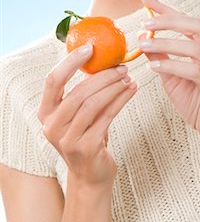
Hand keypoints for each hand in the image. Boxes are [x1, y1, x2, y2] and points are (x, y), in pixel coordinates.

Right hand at [38, 43, 136, 187]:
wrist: (90, 174)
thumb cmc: (86, 135)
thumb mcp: (78, 113)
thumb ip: (82, 90)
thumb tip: (101, 58)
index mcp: (45, 112)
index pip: (53, 80)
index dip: (70, 62)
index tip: (90, 48)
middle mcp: (51, 126)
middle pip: (78, 92)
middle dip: (103, 76)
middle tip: (122, 66)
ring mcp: (67, 139)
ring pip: (93, 104)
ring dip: (114, 87)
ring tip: (129, 77)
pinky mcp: (86, 148)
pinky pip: (107, 117)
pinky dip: (121, 100)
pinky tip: (132, 90)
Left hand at [139, 0, 199, 151]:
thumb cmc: (196, 102)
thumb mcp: (173, 77)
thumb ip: (161, 57)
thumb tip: (143, 38)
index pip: (188, 20)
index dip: (166, 8)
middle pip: (197, 25)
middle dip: (169, 20)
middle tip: (145, 23)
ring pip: (195, 47)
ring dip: (166, 43)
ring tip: (143, 44)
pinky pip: (195, 71)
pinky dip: (172, 66)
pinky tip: (153, 67)